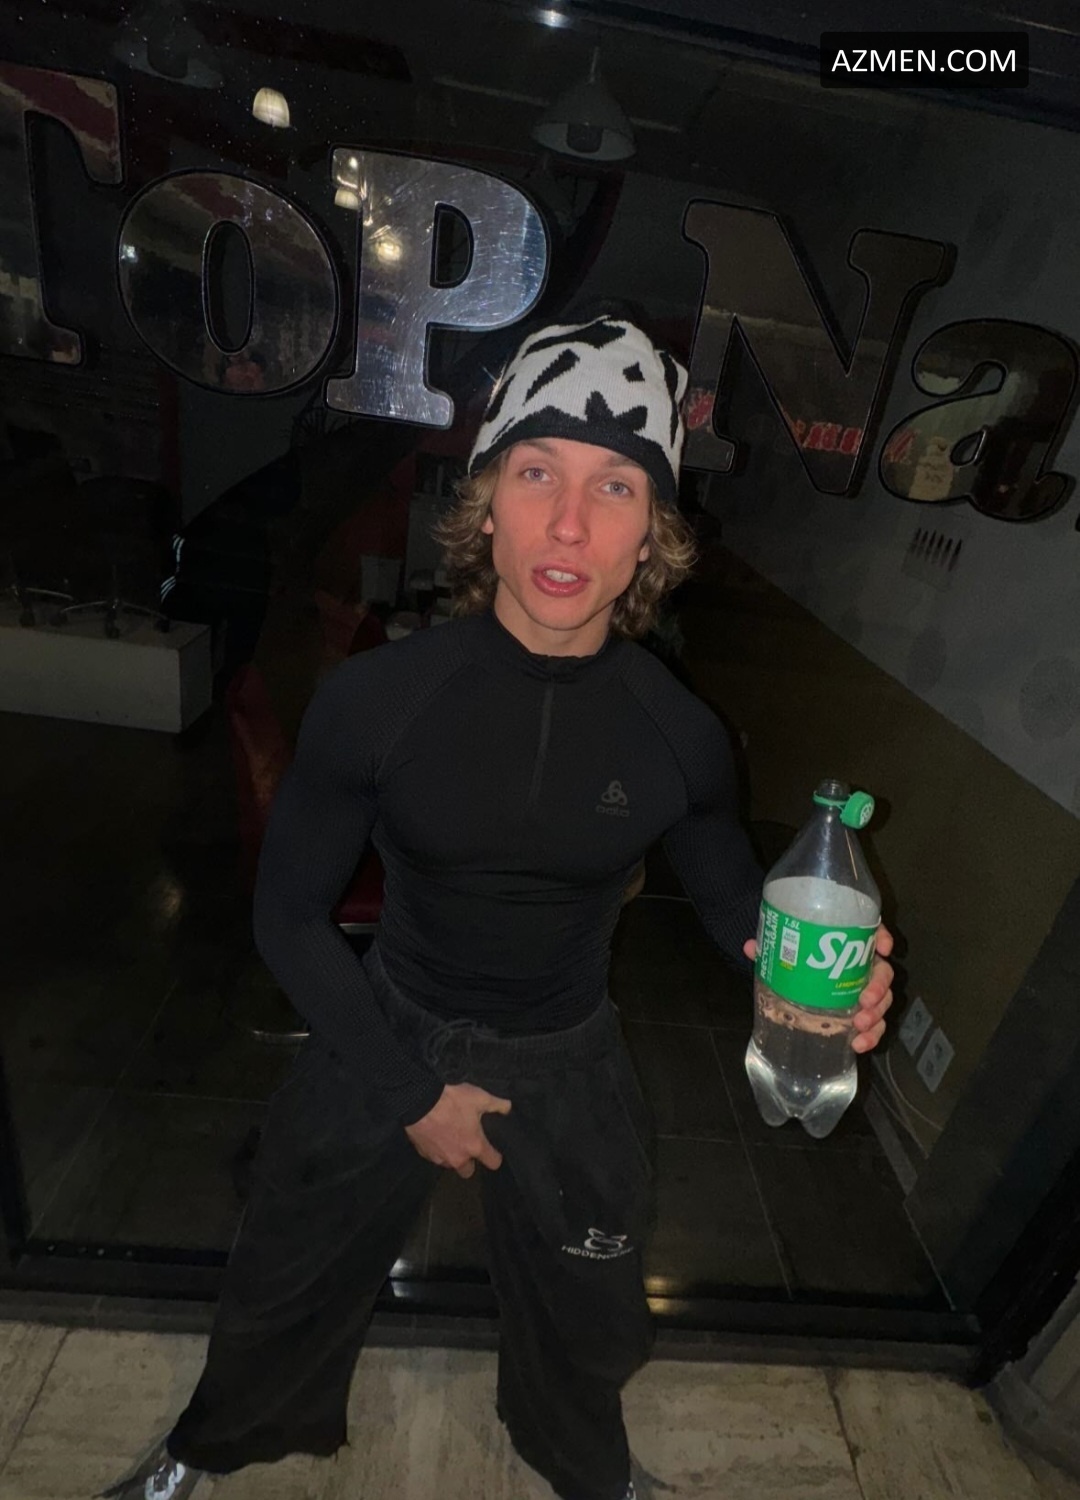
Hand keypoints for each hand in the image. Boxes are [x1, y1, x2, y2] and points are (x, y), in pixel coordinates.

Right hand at [404, 1082, 511, 1178]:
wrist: (419, 1100)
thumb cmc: (451, 1101)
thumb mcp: (479, 1097)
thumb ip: (497, 1105)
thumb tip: (508, 1108)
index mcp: (475, 1146)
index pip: (493, 1163)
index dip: (496, 1157)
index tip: (494, 1151)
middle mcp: (458, 1158)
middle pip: (468, 1171)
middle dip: (469, 1162)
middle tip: (468, 1145)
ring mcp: (439, 1158)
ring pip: (450, 1164)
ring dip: (452, 1155)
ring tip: (450, 1138)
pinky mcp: (424, 1154)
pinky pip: (434, 1157)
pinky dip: (436, 1149)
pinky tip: (436, 1135)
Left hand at [742, 924, 895, 1053]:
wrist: (792, 964)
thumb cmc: (795, 950)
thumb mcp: (783, 945)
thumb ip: (772, 945)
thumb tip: (752, 947)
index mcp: (851, 943)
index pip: (874, 932)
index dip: (883, 937)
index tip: (884, 947)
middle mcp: (863, 965)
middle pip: (883, 973)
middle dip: (878, 988)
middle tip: (865, 1000)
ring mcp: (863, 989)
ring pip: (882, 1002)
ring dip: (876, 1015)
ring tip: (860, 1026)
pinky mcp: (860, 1012)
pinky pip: (873, 1024)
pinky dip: (871, 1036)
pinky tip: (859, 1044)